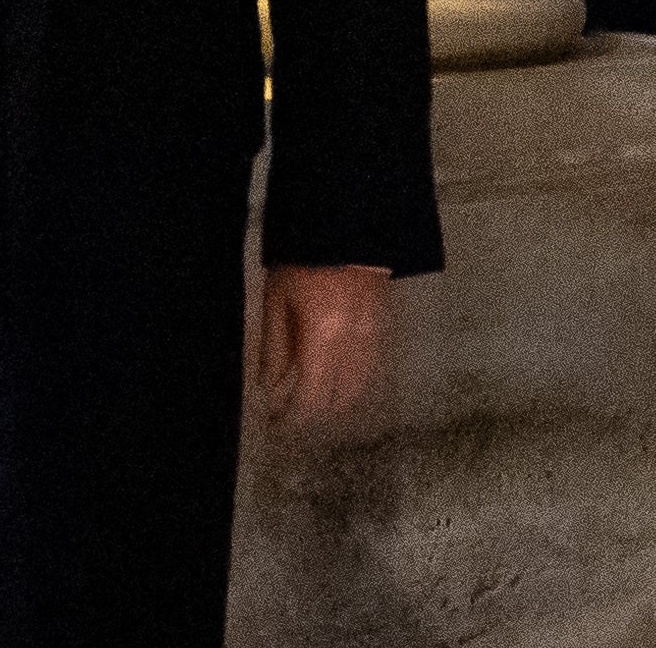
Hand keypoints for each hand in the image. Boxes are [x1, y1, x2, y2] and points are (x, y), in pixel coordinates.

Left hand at [255, 262, 389, 428]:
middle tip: (287, 415)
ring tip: (307, 399)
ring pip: (360, 390)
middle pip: (339, 401)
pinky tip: (333, 379)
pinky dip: (351, 384)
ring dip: (335, 402)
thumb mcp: (276, 300)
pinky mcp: (384, 331)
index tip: (275, 427)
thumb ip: (274, 346)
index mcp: (324, 343)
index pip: (311, 400)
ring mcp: (375, 342)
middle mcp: (355, 350)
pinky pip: (370, 372)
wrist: (350, 229)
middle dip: (314, 415)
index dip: (293, 420)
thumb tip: (270, 386)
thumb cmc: (302, 262)